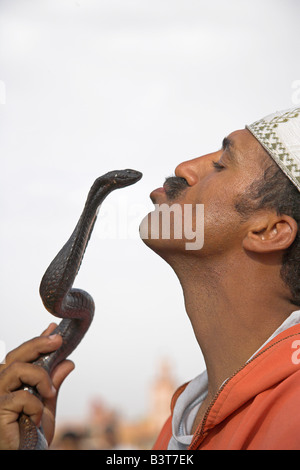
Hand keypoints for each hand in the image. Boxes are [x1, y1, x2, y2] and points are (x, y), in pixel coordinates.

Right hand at [0, 323, 73, 449]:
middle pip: (17, 355)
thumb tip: (68, 362)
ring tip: (49, 392)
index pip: (22, 355)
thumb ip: (53, 383)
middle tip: (57, 340)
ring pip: (18, 369)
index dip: (37, 340)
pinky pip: (21, 397)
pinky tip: (36, 418)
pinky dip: (35, 406)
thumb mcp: (47, 405)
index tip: (53, 330)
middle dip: (38, 344)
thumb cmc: (30, 436)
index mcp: (10, 381)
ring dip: (40, 377)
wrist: (24, 457)